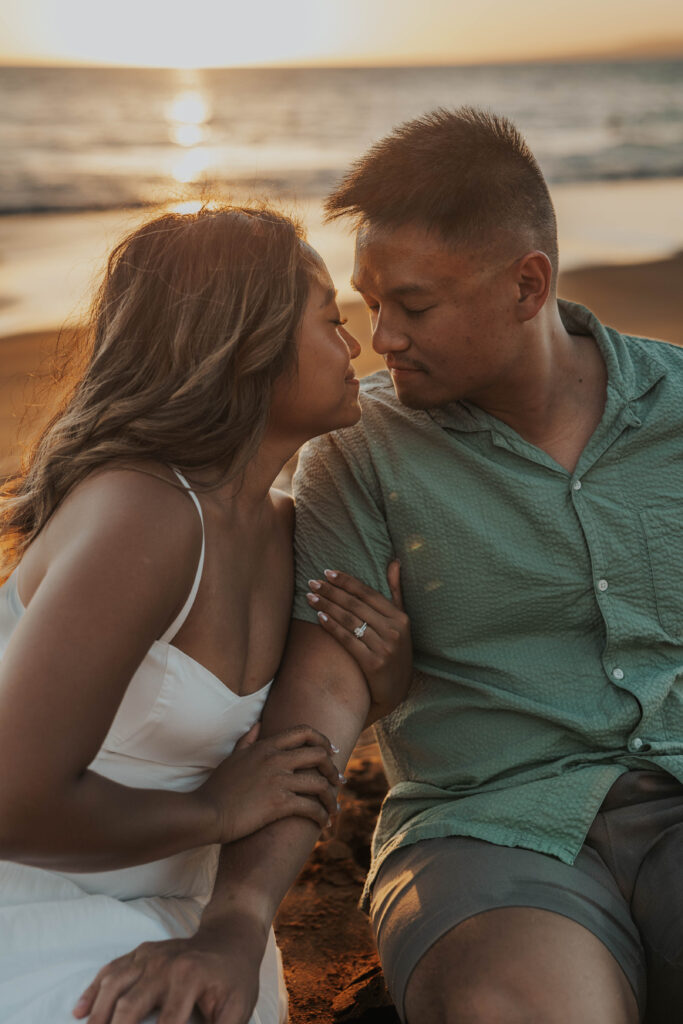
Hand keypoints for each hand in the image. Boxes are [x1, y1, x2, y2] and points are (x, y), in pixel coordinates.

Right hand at [72, 915, 264, 1023]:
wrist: (231, 938)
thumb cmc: (235, 979)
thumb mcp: (237, 1010)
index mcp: (189, 978)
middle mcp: (164, 964)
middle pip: (129, 1007)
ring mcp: (149, 955)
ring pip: (113, 986)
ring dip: (98, 1016)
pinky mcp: (141, 953)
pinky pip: (111, 970)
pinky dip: (93, 991)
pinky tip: (80, 1012)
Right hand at [198, 723, 340, 844]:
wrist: (206, 812)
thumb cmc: (218, 787)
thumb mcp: (233, 757)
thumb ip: (248, 739)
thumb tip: (258, 723)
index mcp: (266, 746)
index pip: (303, 732)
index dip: (323, 740)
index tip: (331, 752)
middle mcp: (275, 759)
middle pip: (319, 754)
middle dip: (333, 769)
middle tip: (338, 781)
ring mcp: (278, 781)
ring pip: (320, 783)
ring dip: (331, 797)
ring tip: (334, 808)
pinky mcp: (279, 804)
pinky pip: (311, 807)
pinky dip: (322, 815)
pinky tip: (323, 822)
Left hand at [306, 561, 411, 720]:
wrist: (396, 693)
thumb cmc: (395, 652)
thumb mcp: (401, 623)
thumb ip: (396, 592)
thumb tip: (394, 561)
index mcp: (401, 617)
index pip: (368, 593)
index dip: (347, 581)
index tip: (327, 572)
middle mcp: (394, 630)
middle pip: (356, 605)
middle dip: (331, 592)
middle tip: (312, 582)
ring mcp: (385, 647)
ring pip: (350, 620)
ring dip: (327, 606)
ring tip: (310, 597)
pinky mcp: (374, 664)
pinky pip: (348, 640)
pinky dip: (332, 627)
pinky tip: (319, 618)